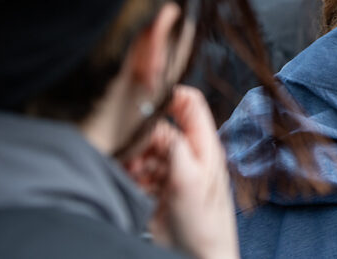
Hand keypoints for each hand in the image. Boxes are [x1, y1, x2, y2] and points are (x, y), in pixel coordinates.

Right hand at [126, 86, 239, 258]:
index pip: (190, 103)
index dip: (169, 95)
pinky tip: (131, 185)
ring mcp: (173, 170)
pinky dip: (131, 174)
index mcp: (205, 145)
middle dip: (142, 137)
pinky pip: (139, 170)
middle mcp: (190, 153)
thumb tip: (157, 123)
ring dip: (134, 158)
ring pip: (147, 149)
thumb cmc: (204, 223)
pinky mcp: (159, 188)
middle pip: (161, 127)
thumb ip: (175, 147)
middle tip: (133, 153)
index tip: (144, 98)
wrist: (199, 257)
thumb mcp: (189, 180)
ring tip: (133, 174)